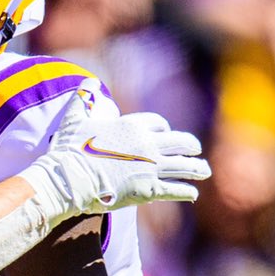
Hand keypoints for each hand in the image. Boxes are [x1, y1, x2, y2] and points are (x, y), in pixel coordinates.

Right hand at [25, 95, 208, 215]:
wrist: (70, 178)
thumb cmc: (69, 149)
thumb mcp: (74, 118)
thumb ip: (83, 99)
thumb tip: (87, 82)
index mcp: (132, 126)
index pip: (158, 124)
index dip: (164, 129)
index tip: (166, 134)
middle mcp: (147, 144)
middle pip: (179, 142)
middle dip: (190, 145)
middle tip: (195, 149)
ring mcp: (150, 167)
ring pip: (183, 166)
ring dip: (197, 168)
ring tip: (204, 170)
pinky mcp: (148, 190)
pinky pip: (175, 189)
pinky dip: (186, 191)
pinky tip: (192, 193)